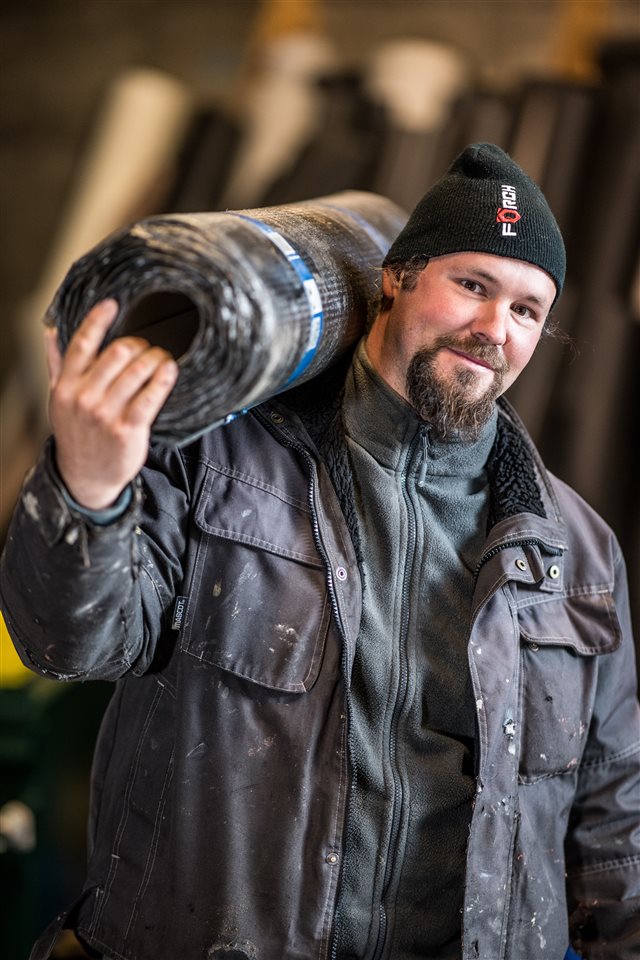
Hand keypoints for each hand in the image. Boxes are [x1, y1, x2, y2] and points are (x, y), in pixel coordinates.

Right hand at [46, 299, 178, 509]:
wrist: (86, 476)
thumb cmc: (78, 433)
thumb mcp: (60, 400)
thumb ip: (57, 365)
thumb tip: (51, 332)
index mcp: (67, 386)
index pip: (82, 344)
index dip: (98, 320)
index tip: (112, 304)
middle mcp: (84, 398)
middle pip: (117, 353)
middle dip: (139, 344)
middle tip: (148, 346)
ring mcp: (106, 414)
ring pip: (137, 371)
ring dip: (155, 358)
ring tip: (162, 358)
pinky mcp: (129, 429)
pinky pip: (151, 396)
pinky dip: (164, 378)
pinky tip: (170, 370)